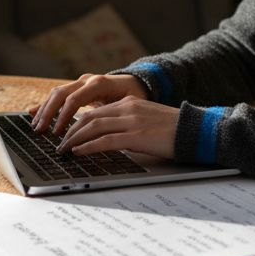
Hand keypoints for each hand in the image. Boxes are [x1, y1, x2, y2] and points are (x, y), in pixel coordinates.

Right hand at [30, 73, 146, 135]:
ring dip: (44, 110)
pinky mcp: (77, 87)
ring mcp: (81, 82)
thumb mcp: (130, 106)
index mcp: (99, 84)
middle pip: (61, 94)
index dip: (64, 117)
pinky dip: (46, 104)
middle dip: (48, 113)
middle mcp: (87, 80)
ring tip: (36, 126)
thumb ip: (115, 115)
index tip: (57, 133)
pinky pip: (59, 95)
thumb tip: (104, 134)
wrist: (138, 83)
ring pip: (57, 93)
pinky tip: (34, 113)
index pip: (75, 99)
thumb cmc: (136, 98)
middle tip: (40, 131)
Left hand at [55, 96, 179, 159]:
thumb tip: (108, 137)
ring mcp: (131, 121)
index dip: (76, 123)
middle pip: (89, 117)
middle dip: (70, 131)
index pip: (95, 111)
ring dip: (74, 139)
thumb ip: (127, 123)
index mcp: (129, 103)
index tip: (66, 134)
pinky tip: (79, 152)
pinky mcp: (136, 135)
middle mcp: (127, 108)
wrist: (195, 130)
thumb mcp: (146, 120)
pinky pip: (105, 140)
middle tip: (59, 144)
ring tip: (64, 150)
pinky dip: (88, 146)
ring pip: (93, 126)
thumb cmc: (173, 129)